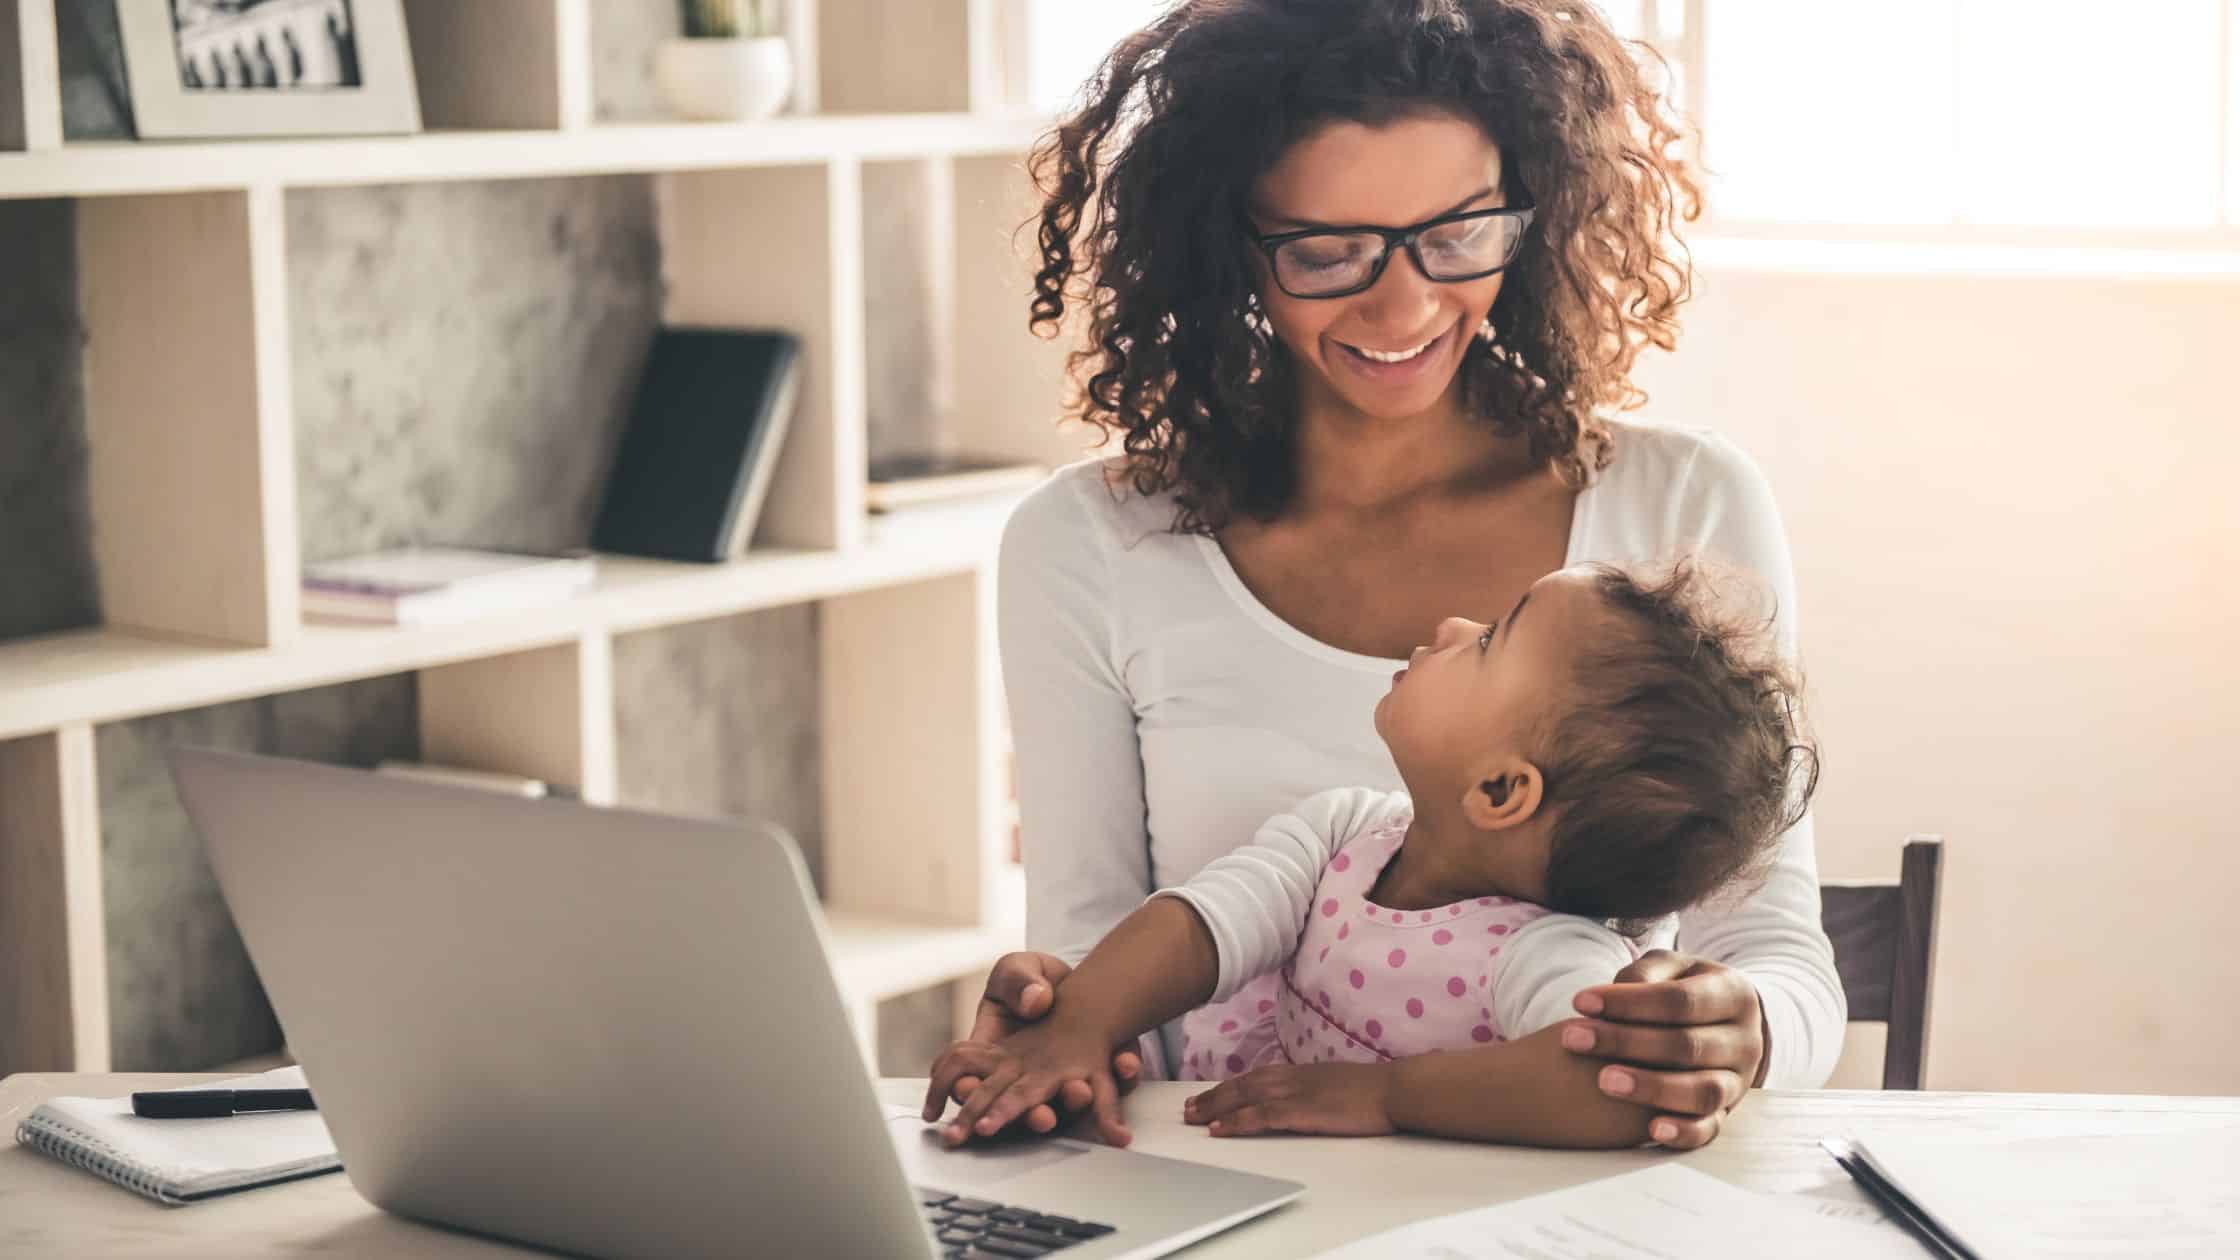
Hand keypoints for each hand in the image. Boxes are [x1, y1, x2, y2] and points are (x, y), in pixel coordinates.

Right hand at [933, 951, 1142, 1133]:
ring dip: (1074, 1104)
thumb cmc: (1030, 979)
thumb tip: (1034, 1003)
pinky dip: (1123, 1072)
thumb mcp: (1016, 970)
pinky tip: (1128, 1063)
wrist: (1070, 980)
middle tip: (1041, 1117)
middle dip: (1033, 1116)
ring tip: (1081, 1093)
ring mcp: (1066, 1078)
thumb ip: (1018, 982)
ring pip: (1070, 1104)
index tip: (975, 1102)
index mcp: (996, 1055)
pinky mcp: (1102, 1067)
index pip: (977, 1085)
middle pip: (1025, 1109)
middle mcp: (1030, 1078)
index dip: (973, 1096)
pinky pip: (1115, 1079)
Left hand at [1182, 1062, 1395, 1137]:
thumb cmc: (1373, 1091)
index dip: (1230, 1086)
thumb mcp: (1337, 1084)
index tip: (1211, 1094)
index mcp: (1301, 1072)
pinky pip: (1260, 1116)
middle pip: (1242, 1085)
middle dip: (1213, 1097)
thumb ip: (1316, 1088)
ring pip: (1243, 1098)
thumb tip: (1306, 1097)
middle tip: (1188, 1108)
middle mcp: (1291, 1078)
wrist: (1393, 1089)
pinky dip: (1235, 1121)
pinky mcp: (1301, 1111)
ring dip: (1214, 1107)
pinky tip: (1218, 1129)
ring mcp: (1294, 1093)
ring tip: (1192, 1117)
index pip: (1256, 1077)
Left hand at [1557, 950, 1766, 1149]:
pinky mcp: (1727, 1112)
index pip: (1680, 1000)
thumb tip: (1617, 994)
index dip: (1629, 1002)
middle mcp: (1745, 1040)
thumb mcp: (1670, 967)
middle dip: (1626, 1043)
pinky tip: (1651, 1130)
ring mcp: (1739, 1080)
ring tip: (1604, 1081)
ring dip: (1652, 1088)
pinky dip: (1684, 1132)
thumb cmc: (1683, 987)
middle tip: (1573, 1039)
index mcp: (1734, 994)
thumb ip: (1645, 974)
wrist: (1722, 1019)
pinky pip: (1710, 1128)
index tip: (1579, 1002)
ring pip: (1702, 1090)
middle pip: (1686, 1045)